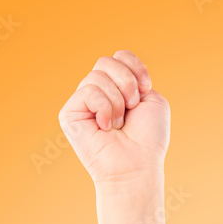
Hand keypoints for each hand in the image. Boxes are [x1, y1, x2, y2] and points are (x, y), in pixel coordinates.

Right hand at [58, 50, 169, 188]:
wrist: (137, 166)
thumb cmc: (148, 140)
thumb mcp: (153, 102)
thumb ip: (136, 77)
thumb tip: (113, 70)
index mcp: (117, 89)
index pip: (119, 56)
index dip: (134, 67)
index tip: (146, 88)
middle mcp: (98, 94)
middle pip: (106, 61)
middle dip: (127, 83)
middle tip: (132, 108)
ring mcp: (82, 103)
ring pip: (97, 76)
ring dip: (117, 102)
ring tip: (119, 124)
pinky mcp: (69, 113)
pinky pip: (88, 91)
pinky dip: (104, 108)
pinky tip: (105, 128)